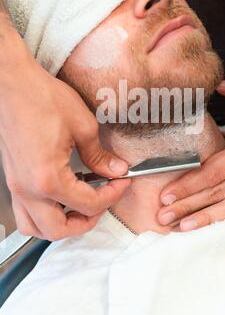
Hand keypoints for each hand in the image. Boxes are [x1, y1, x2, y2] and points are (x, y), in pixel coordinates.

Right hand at [0, 12, 129, 239]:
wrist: (12, 84)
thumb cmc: (41, 98)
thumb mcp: (83, 125)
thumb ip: (100, 155)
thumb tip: (114, 169)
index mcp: (48, 178)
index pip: (87, 204)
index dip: (111, 196)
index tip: (122, 183)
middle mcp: (28, 189)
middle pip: (58, 229)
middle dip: (87, 221)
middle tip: (104, 201)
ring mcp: (17, 186)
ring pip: (36, 227)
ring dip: (62, 225)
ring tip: (81, 207)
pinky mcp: (14, 179)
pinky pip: (26, 212)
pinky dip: (45, 215)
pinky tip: (60, 197)